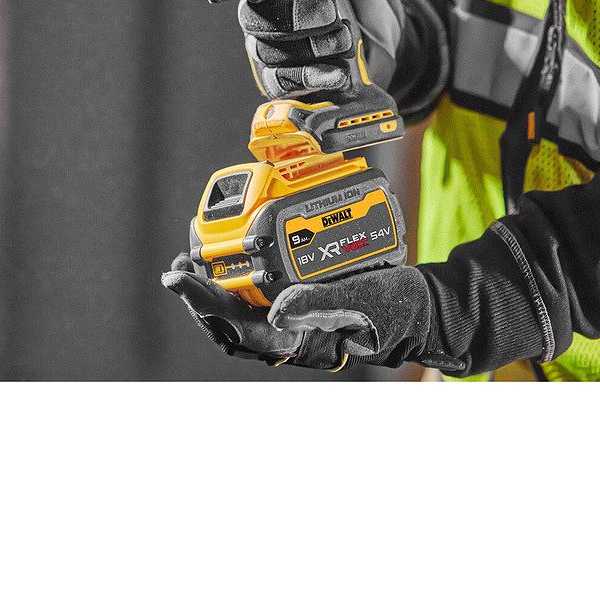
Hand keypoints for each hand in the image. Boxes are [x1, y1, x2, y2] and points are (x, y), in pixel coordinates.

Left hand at [161, 254, 442, 370]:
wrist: (422, 309)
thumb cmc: (397, 308)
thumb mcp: (366, 300)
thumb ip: (324, 302)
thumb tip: (278, 309)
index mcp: (303, 342)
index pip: (240, 329)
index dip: (204, 303)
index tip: (179, 276)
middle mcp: (291, 337)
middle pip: (227, 326)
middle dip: (198, 297)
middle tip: (177, 267)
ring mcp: (292, 322)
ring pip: (236, 315)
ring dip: (211, 290)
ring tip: (190, 260)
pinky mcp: (298, 305)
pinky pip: (255, 299)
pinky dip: (235, 280)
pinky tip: (227, 257)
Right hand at [236, 0, 405, 100]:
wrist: (389, 49)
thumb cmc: (367, 6)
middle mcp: (268, 12)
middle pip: (252, 16)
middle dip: (294, 16)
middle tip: (332, 12)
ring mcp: (272, 48)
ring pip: (267, 49)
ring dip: (312, 45)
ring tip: (346, 39)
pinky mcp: (282, 80)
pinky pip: (280, 81)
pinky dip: (311, 76)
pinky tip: (336, 72)